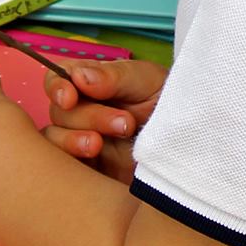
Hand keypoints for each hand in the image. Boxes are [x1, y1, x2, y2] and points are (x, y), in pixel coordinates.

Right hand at [43, 59, 167, 183]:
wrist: (190, 144)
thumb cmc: (169, 103)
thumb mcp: (147, 81)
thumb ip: (113, 77)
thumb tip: (79, 77)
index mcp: (92, 84)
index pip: (58, 79)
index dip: (57, 87)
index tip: (69, 96)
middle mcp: (82, 111)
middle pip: (60, 111)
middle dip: (89, 115)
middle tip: (125, 123)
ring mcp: (81, 140)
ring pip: (55, 139)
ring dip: (74, 140)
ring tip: (100, 145)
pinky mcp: (87, 169)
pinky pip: (62, 169)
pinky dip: (72, 164)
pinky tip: (95, 160)